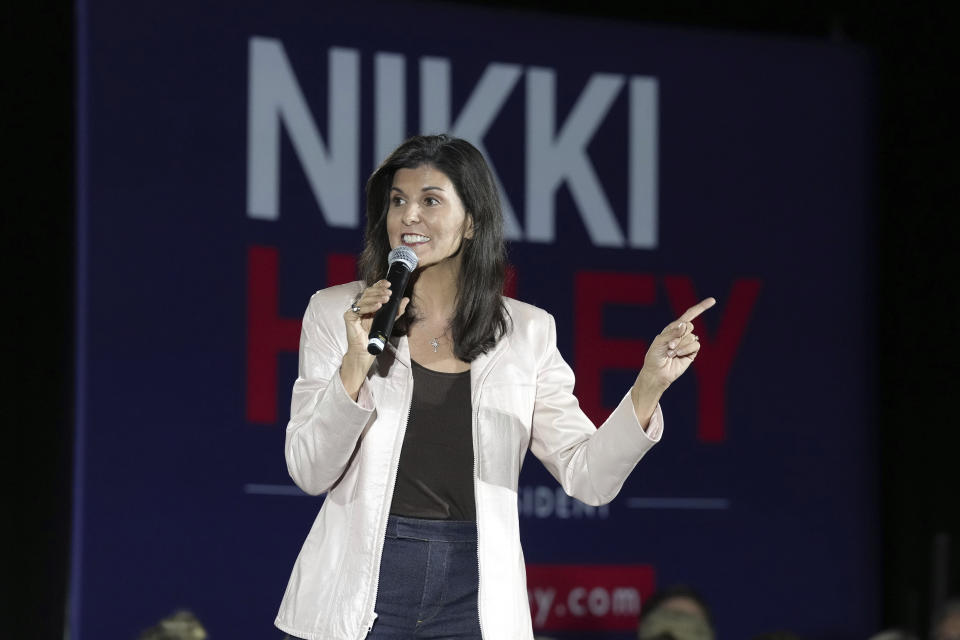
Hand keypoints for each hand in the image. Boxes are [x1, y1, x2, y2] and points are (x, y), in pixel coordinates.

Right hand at [340, 280, 409, 398]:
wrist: (366, 351)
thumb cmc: (376, 336)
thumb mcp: (389, 321)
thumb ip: (397, 310)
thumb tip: (406, 299)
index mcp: (368, 305)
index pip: (373, 291)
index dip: (379, 285)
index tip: (389, 283)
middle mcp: (360, 306)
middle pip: (368, 293)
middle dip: (379, 291)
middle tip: (389, 292)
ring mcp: (353, 311)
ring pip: (364, 299)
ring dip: (376, 298)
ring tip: (386, 299)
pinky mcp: (349, 317)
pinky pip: (359, 309)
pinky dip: (369, 307)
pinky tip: (378, 306)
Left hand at [637, 297, 715, 389]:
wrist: (657, 372)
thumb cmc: (655, 356)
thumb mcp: (660, 341)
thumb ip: (672, 332)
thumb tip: (684, 324)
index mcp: (673, 328)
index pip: (689, 315)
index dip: (701, 307)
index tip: (713, 301)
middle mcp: (682, 334)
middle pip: (689, 325)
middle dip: (679, 335)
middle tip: (670, 346)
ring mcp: (687, 344)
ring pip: (692, 337)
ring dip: (681, 345)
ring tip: (671, 353)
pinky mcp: (692, 353)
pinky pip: (696, 345)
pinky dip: (686, 349)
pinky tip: (678, 355)